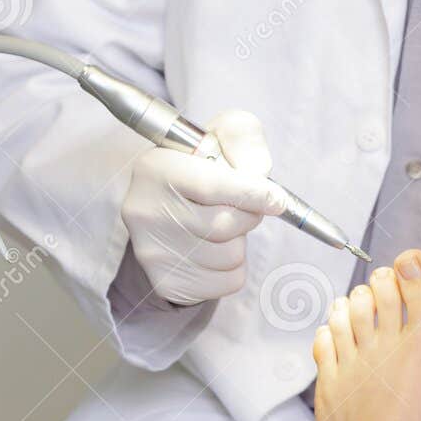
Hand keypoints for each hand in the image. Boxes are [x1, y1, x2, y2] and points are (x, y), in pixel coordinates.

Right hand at [120, 108, 283, 307]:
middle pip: (224, 224)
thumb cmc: (203, 168)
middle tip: (241, 207)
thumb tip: (258, 173)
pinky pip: (229, 281)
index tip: (275, 198)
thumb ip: (243, 139)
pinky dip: (234, 267)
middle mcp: (144, 211)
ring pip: (230, 256)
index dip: (252, 193)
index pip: (211, 186)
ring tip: (221, 225)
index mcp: (154, 167)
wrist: (168, 212)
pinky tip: (215, 249)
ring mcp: (151, 252)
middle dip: (248, 216)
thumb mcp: (220, 137)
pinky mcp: (167, 284)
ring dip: (239, 241)